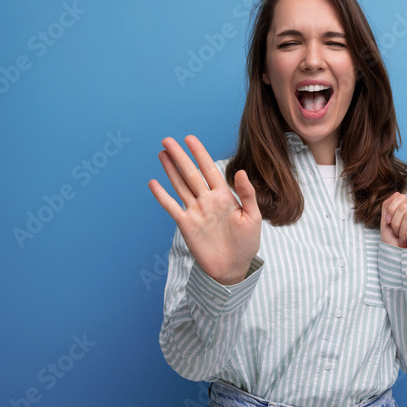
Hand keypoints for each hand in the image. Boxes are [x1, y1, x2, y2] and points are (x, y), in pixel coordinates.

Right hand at [148, 135, 260, 284]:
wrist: (233, 267)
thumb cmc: (247, 243)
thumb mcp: (253, 217)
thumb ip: (247, 194)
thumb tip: (240, 171)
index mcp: (224, 196)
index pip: (209, 169)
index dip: (200, 153)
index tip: (190, 138)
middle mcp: (207, 200)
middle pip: (190, 174)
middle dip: (180, 157)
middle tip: (167, 140)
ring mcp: (195, 211)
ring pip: (180, 186)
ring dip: (170, 170)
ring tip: (162, 154)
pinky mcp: (186, 225)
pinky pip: (172, 207)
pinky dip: (162, 196)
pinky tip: (153, 183)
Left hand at [380, 192, 406, 249]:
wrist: (397, 261)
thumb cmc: (392, 245)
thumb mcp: (386, 223)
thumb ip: (388, 207)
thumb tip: (397, 193)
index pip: (401, 197)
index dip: (391, 209)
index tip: (389, 223)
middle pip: (404, 207)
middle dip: (395, 224)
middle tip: (398, 236)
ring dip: (401, 232)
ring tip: (403, 241)